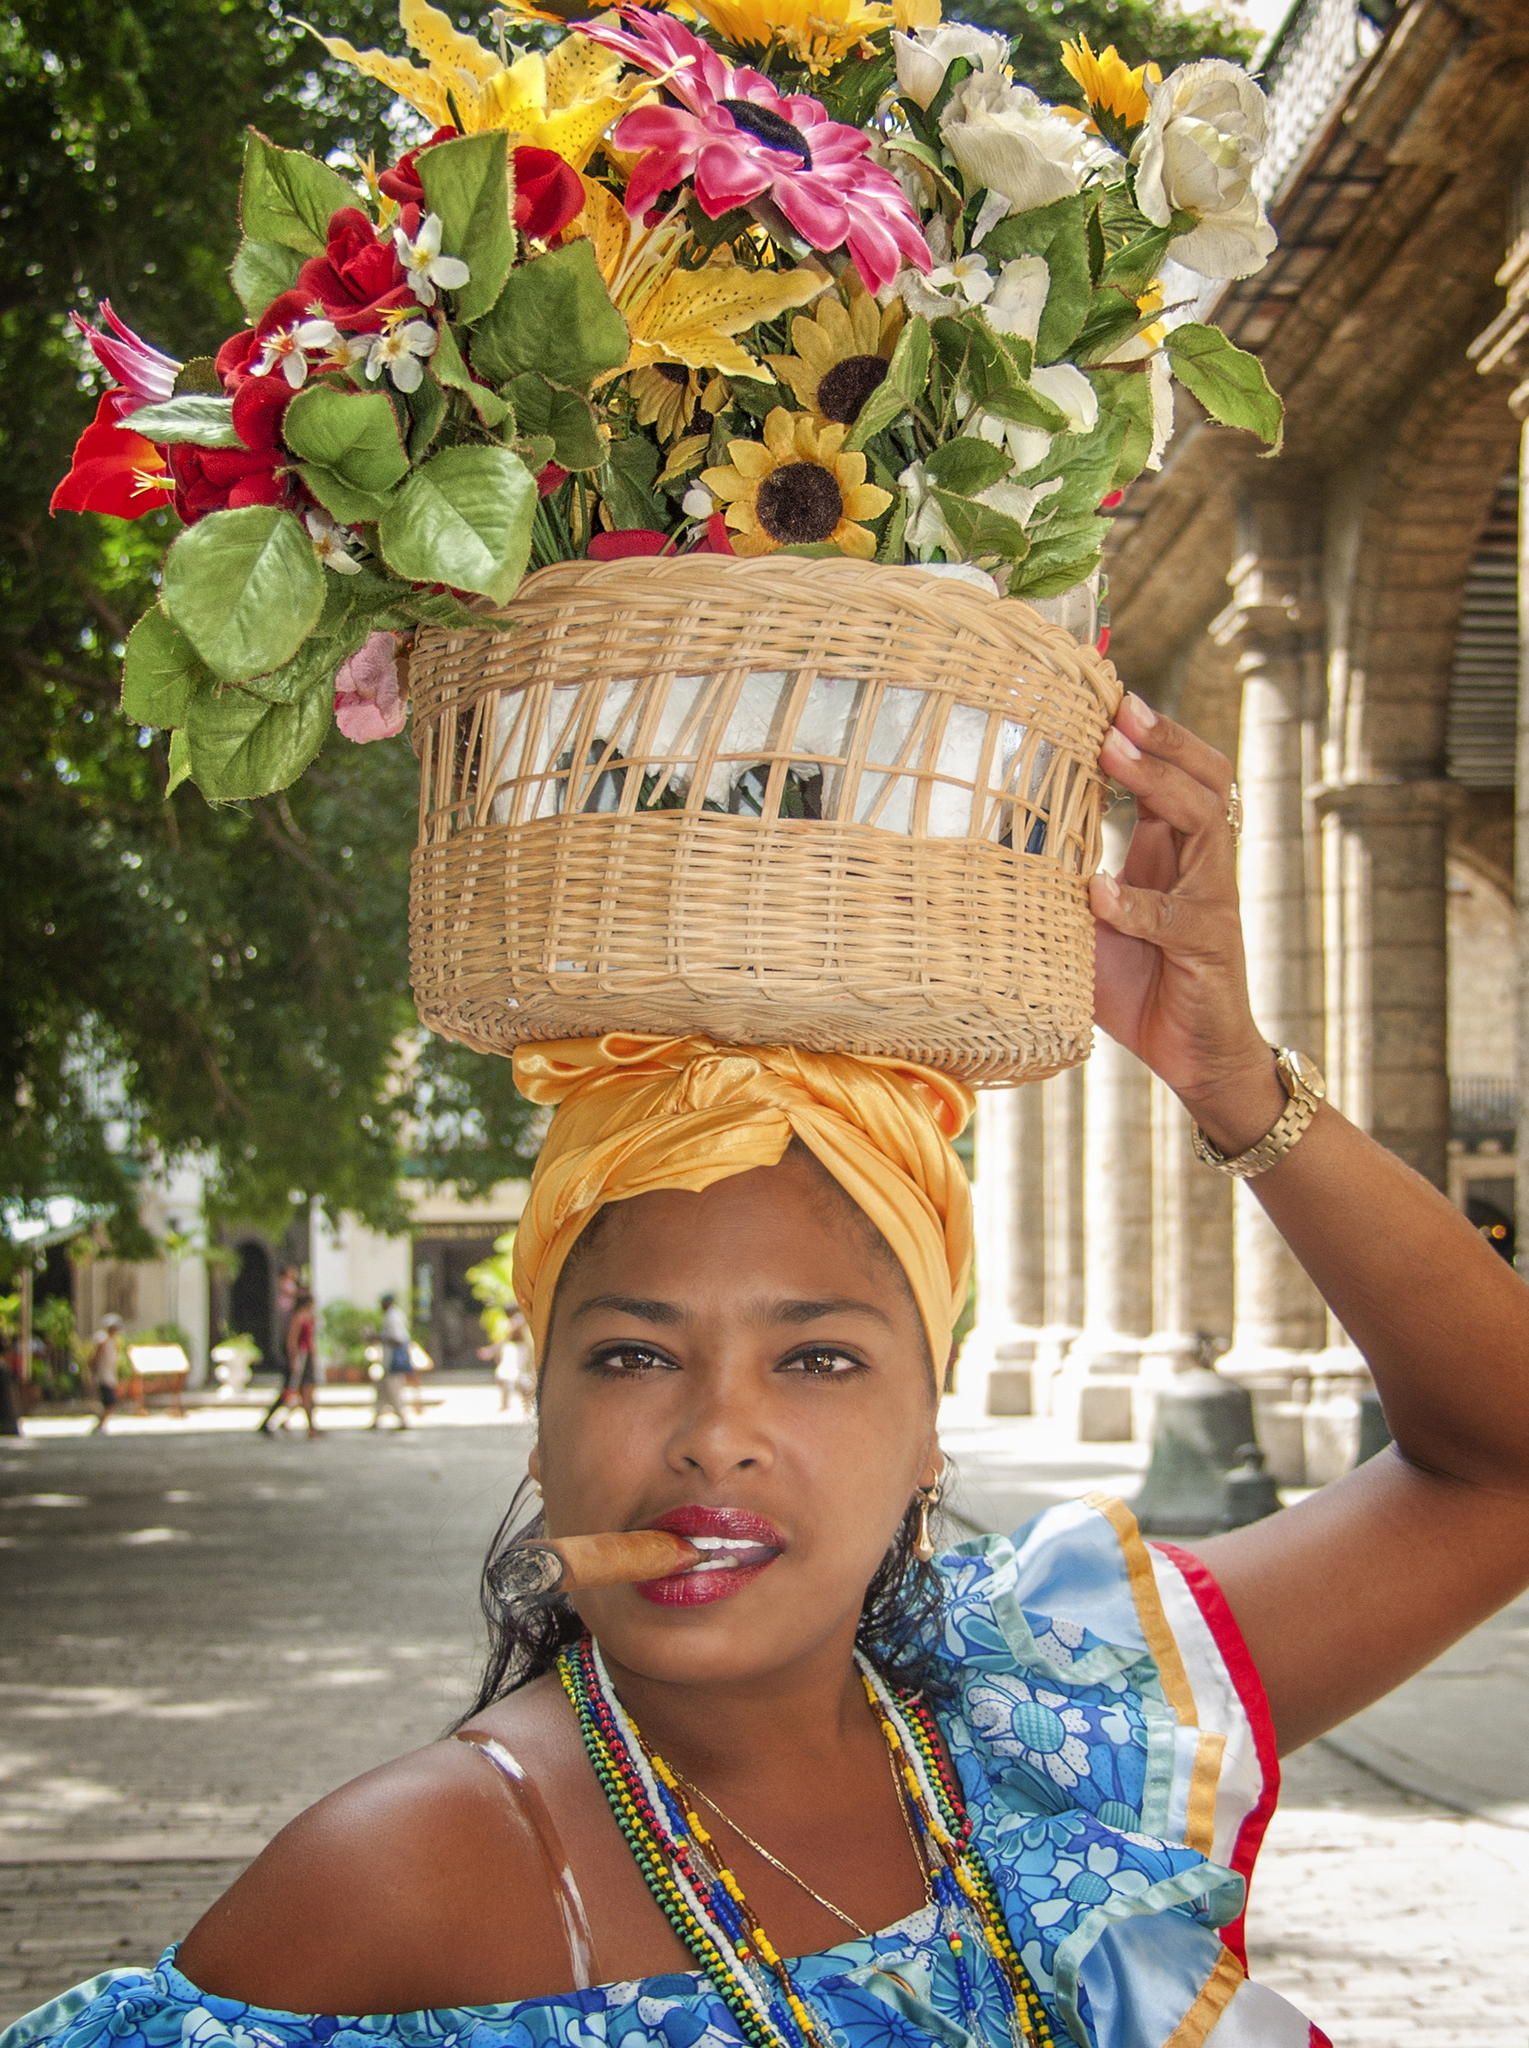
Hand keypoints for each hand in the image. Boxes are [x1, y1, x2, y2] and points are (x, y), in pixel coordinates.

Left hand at [1087, 693, 1279, 1139]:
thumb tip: (969, 853)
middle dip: (1161, 738)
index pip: (1173, 771)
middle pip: (1204, 776)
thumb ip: (1050, 882)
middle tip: (1115, 709)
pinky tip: (1101, 894)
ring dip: (1157, 786)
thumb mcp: (1084, 923)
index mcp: (1172, 847)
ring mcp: (1211, 901)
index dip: (1147, 730)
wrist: (1196, 1055)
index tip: (1102, 691)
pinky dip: (1137, 903)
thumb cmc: (1139, 983)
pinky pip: (1177, 918)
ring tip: (1112, 758)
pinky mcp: (1209, 948)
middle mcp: (1199, 862)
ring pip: (1203, 824)